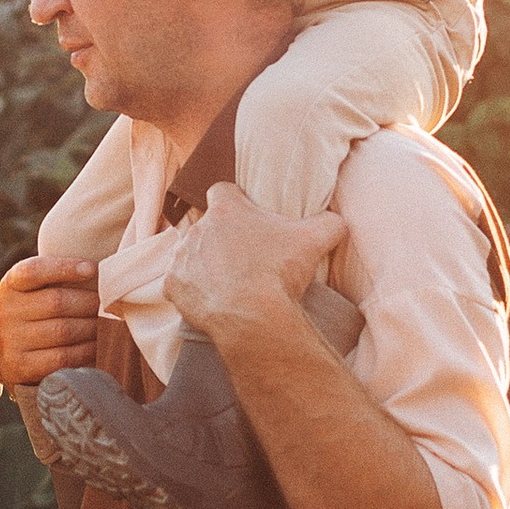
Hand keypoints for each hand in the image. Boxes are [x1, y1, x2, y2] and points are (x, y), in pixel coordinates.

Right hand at [0, 252, 100, 390]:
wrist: (12, 353)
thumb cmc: (37, 314)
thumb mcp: (37, 290)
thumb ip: (61, 279)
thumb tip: (100, 272)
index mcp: (12, 284)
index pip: (34, 270)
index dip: (64, 268)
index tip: (92, 269)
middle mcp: (8, 310)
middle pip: (56, 302)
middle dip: (89, 303)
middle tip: (109, 304)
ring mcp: (11, 340)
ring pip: (62, 330)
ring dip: (92, 327)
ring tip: (107, 324)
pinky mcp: (20, 365)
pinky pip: (62, 357)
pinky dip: (85, 351)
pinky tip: (96, 346)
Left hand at [160, 182, 346, 341]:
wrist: (252, 317)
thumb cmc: (279, 273)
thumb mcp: (316, 240)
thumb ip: (329, 222)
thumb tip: (337, 221)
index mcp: (226, 210)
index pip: (223, 191)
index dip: (234, 201)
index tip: (246, 217)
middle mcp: (197, 228)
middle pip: (208, 226)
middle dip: (222, 238)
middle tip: (245, 258)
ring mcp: (181, 257)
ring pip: (191, 253)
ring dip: (205, 263)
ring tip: (228, 282)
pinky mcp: (172, 285)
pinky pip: (179, 282)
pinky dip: (192, 289)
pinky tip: (211, 298)